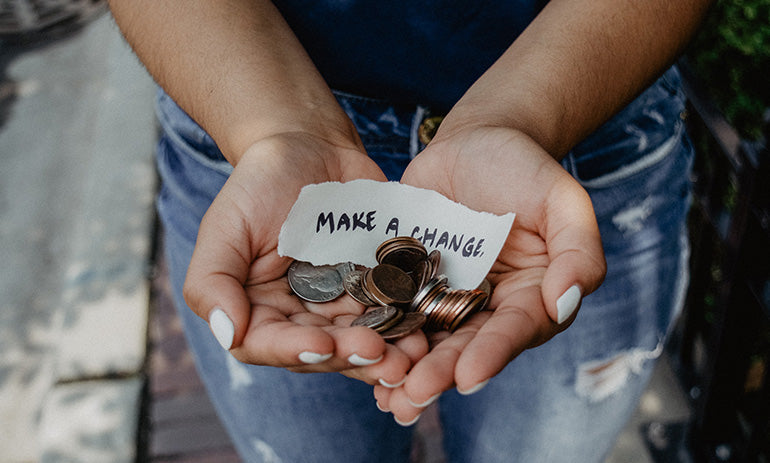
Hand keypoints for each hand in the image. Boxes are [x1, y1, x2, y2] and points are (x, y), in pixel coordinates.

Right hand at [183, 132, 427, 384]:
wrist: (310, 147)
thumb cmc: (259, 184)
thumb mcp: (225, 226)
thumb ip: (212, 281)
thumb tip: (228, 333)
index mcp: (258, 310)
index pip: (269, 344)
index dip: (296, 351)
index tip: (324, 346)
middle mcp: (300, 316)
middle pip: (323, 351)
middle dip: (352, 356)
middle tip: (381, 355)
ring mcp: (341, 304)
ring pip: (362, 340)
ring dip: (387, 353)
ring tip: (411, 355)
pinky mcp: (376, 287)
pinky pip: (392, 312)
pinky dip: (408, 324)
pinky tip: (426, 330)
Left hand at [375, 127, 606, 422]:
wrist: (475, 141)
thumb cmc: (525, 167)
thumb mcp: (562, 199)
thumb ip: (578, 250)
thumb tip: (566, 302)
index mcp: (531, 296)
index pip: (515, 330)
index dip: (493, 354)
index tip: (468, 376)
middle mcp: (489, 306)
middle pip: (466, 345)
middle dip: (441, 372)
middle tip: (414, 394)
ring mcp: (446, 296)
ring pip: (428, 339)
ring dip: (407, 368)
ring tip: (386, 394)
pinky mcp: (410, 282)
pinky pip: (394, 310)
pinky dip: (380, 334)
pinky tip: (358, 356)